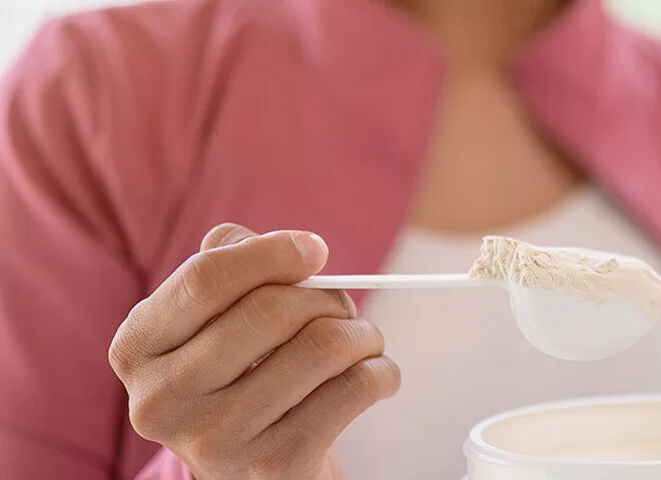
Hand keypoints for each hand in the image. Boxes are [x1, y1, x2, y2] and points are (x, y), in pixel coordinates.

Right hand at [109, 224, 396, 478]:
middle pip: (272, 310)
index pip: (206, 279)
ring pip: (322, 347)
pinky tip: (376, 376)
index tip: (316, 250)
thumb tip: (293, 246)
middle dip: (327, 298)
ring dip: (362, 335)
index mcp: (138, 347)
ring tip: (363, 342)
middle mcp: (163, 398)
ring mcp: (216, 438)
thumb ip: (232, 265)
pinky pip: (354, 389)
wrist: (251, 471)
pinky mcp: (274, 465)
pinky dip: (381, 372)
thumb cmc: (239, 376)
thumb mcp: (213, 323)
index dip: (272, 254)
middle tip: (344, 308)